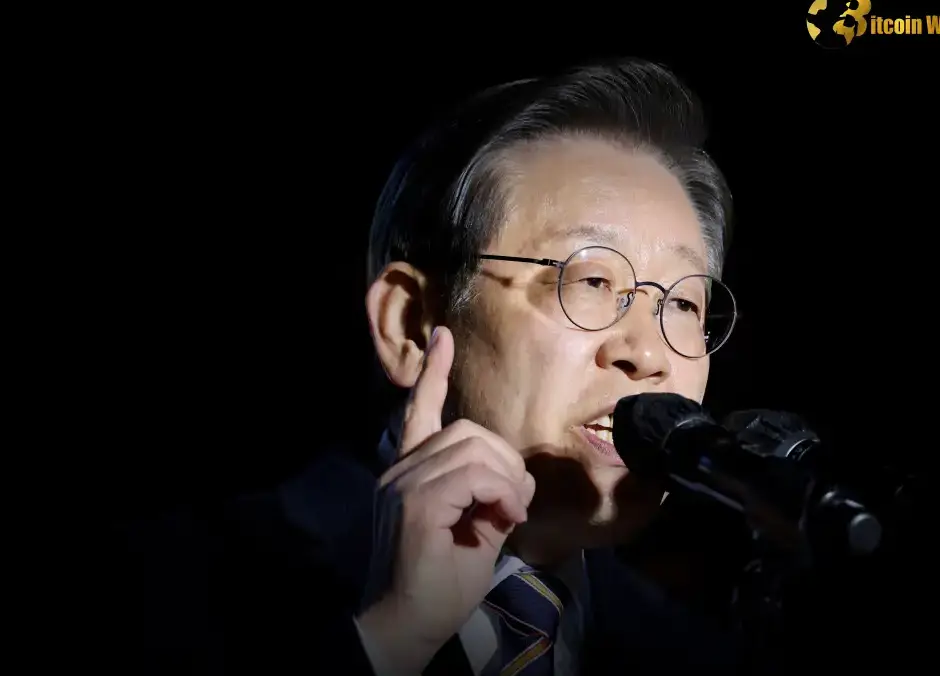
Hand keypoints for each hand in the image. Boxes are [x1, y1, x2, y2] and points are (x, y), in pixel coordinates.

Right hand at [357, 327, 535, 674]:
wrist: (407, 626)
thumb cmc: (440, 586)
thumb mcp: (475, 531)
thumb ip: (489, 494)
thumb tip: (515, 478)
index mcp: (409, 473)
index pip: (419, 412)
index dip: (435, 375)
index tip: (444, 338)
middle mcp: (399, 471)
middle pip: (467, 431)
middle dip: (505, 462)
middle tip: (514, 505)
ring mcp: (403, 484)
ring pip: (474, 449)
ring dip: (506, 481)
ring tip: (508, 515)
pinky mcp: (415, 502)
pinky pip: (473, 474)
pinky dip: (501, 493)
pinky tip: (504, 518)